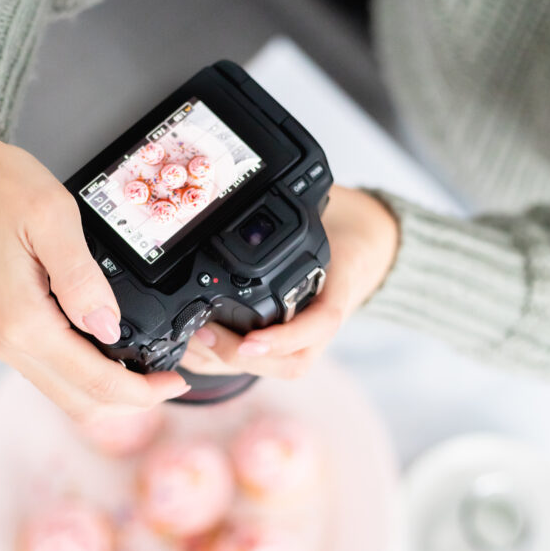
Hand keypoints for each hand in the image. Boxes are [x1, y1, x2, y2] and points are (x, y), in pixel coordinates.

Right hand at [0, 80, 188, 419]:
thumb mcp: (50, 216)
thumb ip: (83, 277)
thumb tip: (111, 328)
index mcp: (21, 320)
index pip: (93, 381)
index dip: (142, 392)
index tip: (176, 381)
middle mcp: (4, 340)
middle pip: (78, 402)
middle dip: (129, 401)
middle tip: (167, 380)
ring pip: (59, 390)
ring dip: (104, 389)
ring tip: (143, 367)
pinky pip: (43, 369)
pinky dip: (79, 372)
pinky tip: (104, 346)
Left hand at [181, 184, 398, 379]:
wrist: (356, 256)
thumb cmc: (339, 240)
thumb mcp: (333, 219)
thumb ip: (317, 204)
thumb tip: (297, 179)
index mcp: (336, 292)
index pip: (321, 326)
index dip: (284, 340)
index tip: (250, 342)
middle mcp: (319, 326)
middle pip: (289, 363)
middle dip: (241, 356)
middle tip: (202, 333)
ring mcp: (304, 342)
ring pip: (273, 370)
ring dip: (228, 363)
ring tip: (193, 340)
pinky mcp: (282, 347)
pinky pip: (258, 367)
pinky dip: (223, 363)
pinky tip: (194, 349)